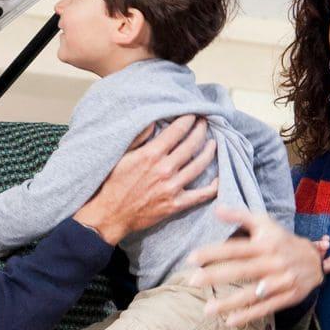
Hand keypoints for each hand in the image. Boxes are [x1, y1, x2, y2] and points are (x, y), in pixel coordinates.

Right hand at [73, 116, 216, 245]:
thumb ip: (138, 137)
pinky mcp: (176, 204)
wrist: (110, 214)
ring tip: (213, 143)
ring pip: (199, 165)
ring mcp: (172, 187)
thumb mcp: (121, 155)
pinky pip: (201, 194)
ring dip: (209, 151)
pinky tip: (219, 178)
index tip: (193, 114)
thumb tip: (153, 121)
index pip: (177, 131)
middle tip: (204, 123)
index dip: (188, 120)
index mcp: (151, 154)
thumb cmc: (112, 184)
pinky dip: (213, 186)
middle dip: (200, 130)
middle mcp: (165, 169)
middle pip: (191, 144)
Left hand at [185, 208, 329, 326]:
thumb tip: (216, 209)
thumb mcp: (265, 223)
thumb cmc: (283, 240)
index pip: (235, 248)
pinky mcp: (287, 297)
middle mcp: (272, 262)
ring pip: (252, 294)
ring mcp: (280, 281)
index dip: (213, 252)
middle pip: (241, 270)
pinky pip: (265, 308)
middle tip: (192, 281)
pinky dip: (248, 315)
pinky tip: (229, 321)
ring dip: (230, 303)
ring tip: (207, 309)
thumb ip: (241, 216)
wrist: (315, 260)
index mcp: (265, 244)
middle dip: (216, 276)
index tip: (192, 258)